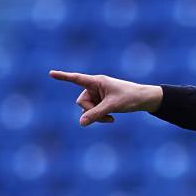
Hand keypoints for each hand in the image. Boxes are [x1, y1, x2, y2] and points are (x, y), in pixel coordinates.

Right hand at [48, 70, 162, 125]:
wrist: (144, 100)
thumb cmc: (130, 98)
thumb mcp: (112, 107)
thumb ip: (96, 115)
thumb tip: (81, 123)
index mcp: (97, 81)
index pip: (77, 79)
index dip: (63, 77)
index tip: (51, 73)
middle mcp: (95, 86)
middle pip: (81, 102)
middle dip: (90, 111)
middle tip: (106, 114)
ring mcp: (98, 94)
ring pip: (87, 109)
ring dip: (97, 116)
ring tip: (111, 117)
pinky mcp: (102, 101)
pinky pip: (94, 112)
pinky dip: (101, 117)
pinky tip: (112, 118)